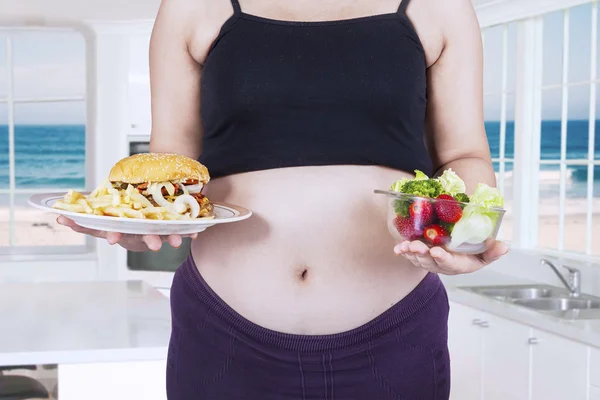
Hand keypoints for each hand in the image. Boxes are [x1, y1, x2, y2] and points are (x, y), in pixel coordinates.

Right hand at [57, 215, 197, 251]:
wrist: (144, 204)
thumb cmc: (121, 211)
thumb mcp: (103, 212)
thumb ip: (84, 218)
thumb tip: (59, 219)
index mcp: (118, 226)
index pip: (111, 232)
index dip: (114, 235)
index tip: (113, 239)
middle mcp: (135, 231)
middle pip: (141, 237)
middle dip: (149, 239)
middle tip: (157, 245)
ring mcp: (152, 230)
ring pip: (162, 235)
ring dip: (170, 237)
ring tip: (178, 241)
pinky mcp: (168, 228)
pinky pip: (180, 230)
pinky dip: (190, 232)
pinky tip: (197, 233)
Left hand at [394, 238, 508, 274]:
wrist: (459, 251)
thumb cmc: (473, 253)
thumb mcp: (486, 253)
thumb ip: (493, 251)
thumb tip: (504, 247)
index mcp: (458, 265)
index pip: (450, 263)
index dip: (443, 258)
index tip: (437, 252)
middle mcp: (442, 265)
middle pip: (431, 262)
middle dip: (423, 254)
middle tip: (417, 246)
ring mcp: (430, 261)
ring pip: (419, 259)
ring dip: (411, 253)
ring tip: (405, 246)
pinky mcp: (420, 256)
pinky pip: (411, 256)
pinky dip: (404, 252)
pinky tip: (398, 248)